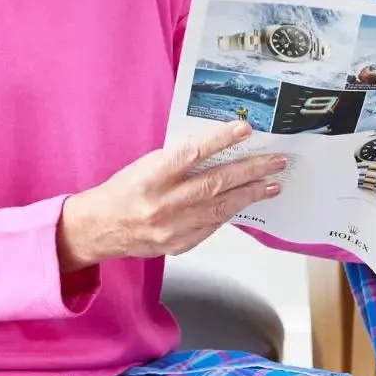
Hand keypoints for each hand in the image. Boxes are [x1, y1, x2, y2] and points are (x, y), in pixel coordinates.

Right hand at [58, 120, 286, 269]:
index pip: (192, 154)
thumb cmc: (123, 190)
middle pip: (215, 184)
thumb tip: (217, 151)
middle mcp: (163, 203)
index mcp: (151, 177)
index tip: (245, 129)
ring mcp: (173, 228)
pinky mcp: (178, 245)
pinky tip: (246, 203)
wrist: (99, 228)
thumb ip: (178, 161)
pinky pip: (212, 227)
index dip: (221, 141)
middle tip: (276, 161)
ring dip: (250, 195)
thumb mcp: (144, 166)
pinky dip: (230, 213)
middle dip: (250, 171)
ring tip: (272, 184)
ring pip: (221, 209)